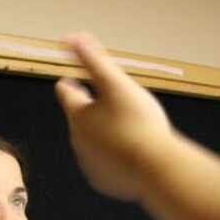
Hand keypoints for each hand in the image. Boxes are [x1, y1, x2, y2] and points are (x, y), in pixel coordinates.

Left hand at [55, 32, 173, 201]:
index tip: (79, 79)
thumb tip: (69, 38)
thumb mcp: (116, 83)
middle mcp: (77, 141)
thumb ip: (92, 59)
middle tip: (113, 104)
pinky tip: (130, 153)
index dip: (74, 81)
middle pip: (80, 118)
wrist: (154, 168)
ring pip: (92, 141)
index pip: (65, 92)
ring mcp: (88, 164)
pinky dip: (114, 156)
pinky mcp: (102, 181)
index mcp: (77, 116)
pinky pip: (105, 163)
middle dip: (92, 109)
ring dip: (104, 133)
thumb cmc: (138, 121)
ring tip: (127, 129)